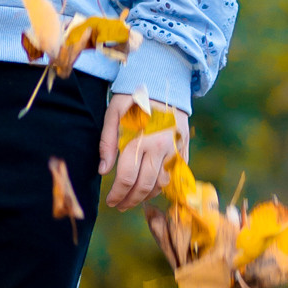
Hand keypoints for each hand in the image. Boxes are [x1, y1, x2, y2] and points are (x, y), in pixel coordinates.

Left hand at [99, 92, 189, 211]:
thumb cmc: (134, 96)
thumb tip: (103, 170)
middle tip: (119, 206)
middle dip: (130, 200)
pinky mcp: (183, 150)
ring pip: (161, 184)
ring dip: (145, 196)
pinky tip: (149, 189)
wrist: (165, 82)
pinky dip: (160, 186)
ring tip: (132, 199)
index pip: (126, 177)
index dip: (117, 193)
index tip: (110, 201)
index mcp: (141, 139)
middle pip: (144, 186)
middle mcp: (160, 148)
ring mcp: (174, 150)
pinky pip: (173, 176)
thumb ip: (107, 141)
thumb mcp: (114, 112)